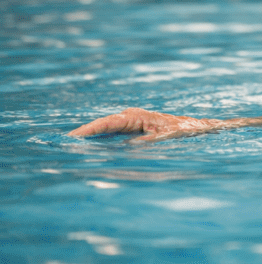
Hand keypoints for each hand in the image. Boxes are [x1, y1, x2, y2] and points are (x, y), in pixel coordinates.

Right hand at [68, 108, 219, 140]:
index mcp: (136, 116)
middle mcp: (130, 116)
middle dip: (84, 134)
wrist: (195, 126)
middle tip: (64, 143)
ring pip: (106, 129)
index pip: (108, 123)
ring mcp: (130, 120)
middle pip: (103, 125)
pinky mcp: (132, 126)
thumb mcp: (163, 138)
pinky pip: (113, 132)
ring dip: (91, 137)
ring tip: (71, 146)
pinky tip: (90, 147)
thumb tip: (126, 148)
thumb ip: (145, 143)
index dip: (90, 130)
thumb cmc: (181, 131)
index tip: (74, 136)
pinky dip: (101, 138)